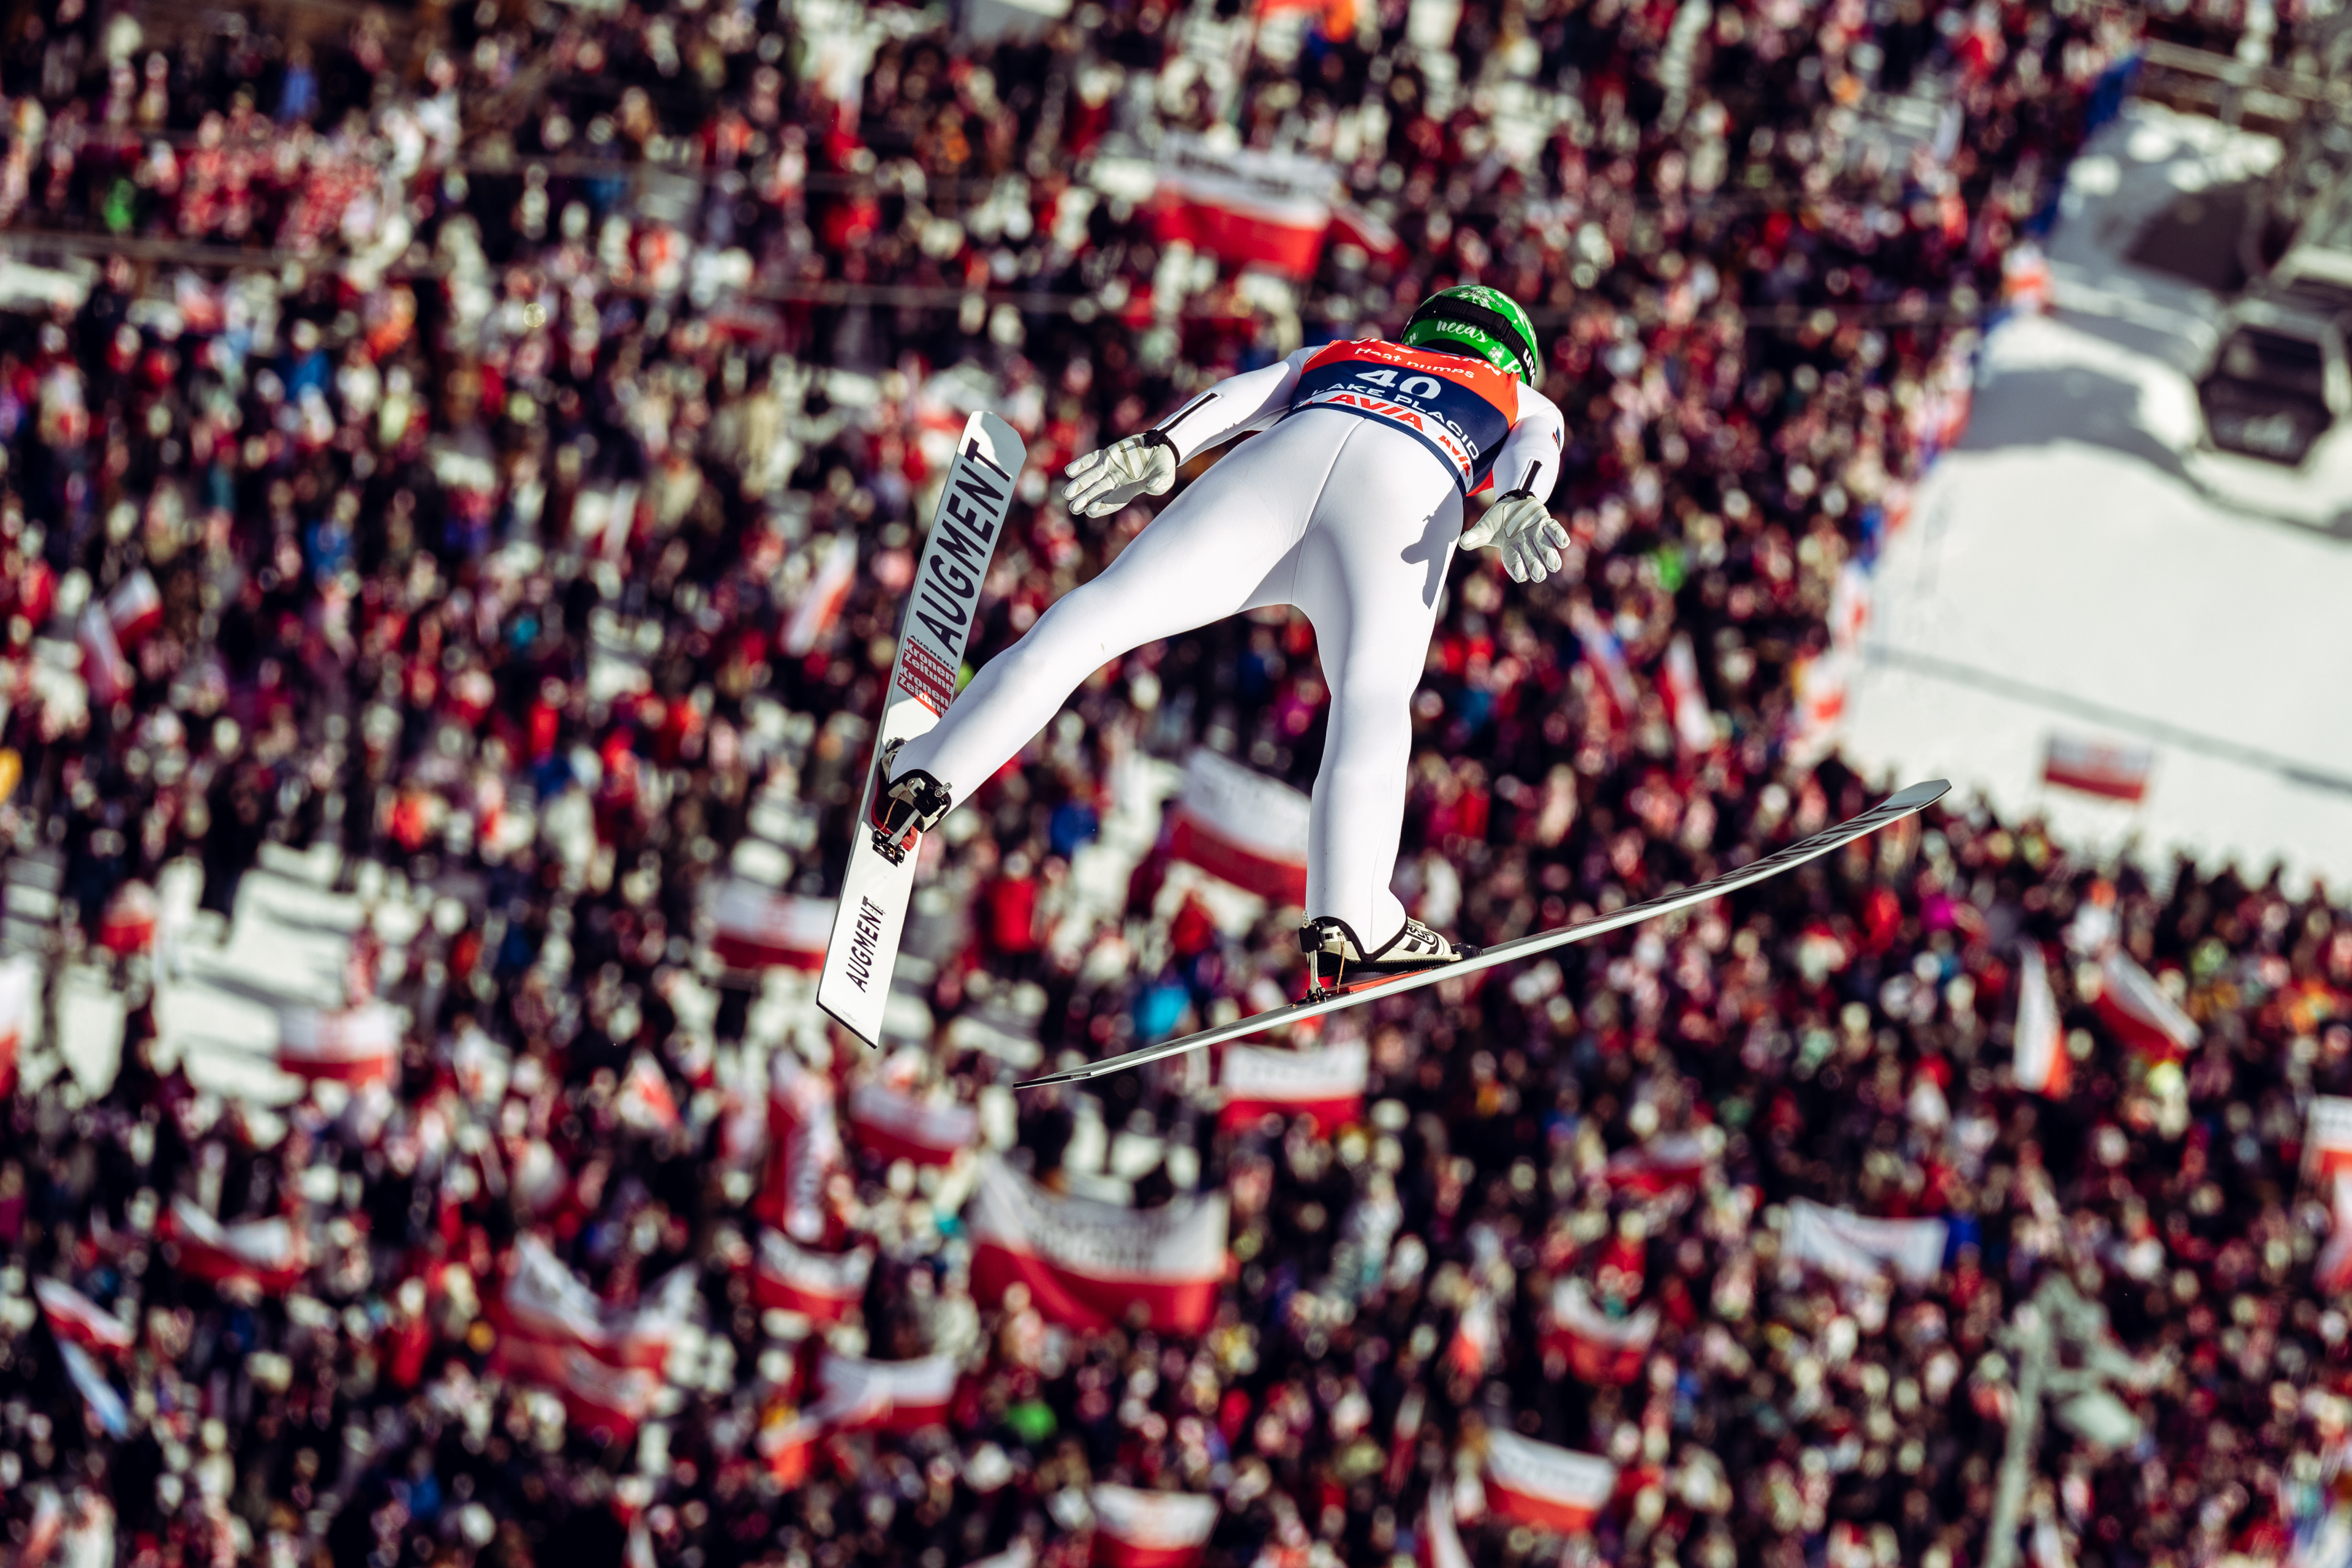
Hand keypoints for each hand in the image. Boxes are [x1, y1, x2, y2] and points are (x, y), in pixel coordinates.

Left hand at [1062, 434, 1178, 517]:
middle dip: (1085, 500)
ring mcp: (1110, 468)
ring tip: (1066, 493)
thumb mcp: (1165, 477)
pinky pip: (1091, 459)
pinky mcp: (1108, 455)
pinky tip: (1069, 471)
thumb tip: (1151, 487)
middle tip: (1073, 508)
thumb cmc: (1163, 468)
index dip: (1102, 506)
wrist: (1160, 449)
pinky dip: (1081, 464)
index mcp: (1129, 490)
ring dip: (1079, 484)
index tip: (1090, 511)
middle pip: (1097, 492)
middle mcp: (1116, 481)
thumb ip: (1159, 484)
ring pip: (1091, 477)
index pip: (1113, 500)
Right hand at [1458, 490, 1572, 582]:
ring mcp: (1536, 533)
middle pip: (1532, 558)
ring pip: (1545, 547)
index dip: (1517, 568)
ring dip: (1550, 555)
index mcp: (1510, 548)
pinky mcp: (1545, 522)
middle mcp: (1525, 544)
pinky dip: (1558, 536)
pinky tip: (1563, 543)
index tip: (1521, 575)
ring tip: (1555, 565)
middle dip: (1536, 567)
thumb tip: (1462, 542)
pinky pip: (1554, 530)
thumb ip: (1475, 536)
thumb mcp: (1485, 527)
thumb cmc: (1498, 520)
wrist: (1513, 503)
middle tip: (1540, 574)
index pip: (1513, 561)